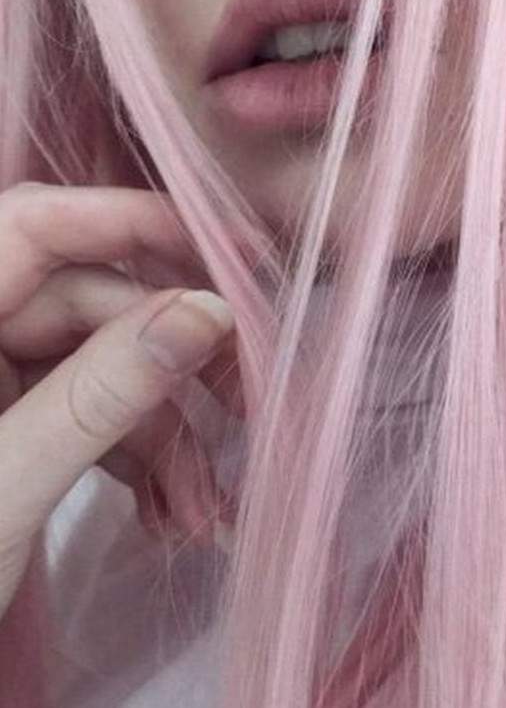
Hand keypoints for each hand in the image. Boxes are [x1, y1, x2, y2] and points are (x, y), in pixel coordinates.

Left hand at [0, 183, 237, 619]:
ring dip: (168, 440)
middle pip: (98, 311)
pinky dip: (142, 465)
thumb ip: (103, 392)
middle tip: (247, 408)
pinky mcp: (23, 423)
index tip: (235, 254)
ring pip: (109, 374)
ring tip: (204, 508)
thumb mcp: (6, 483)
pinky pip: (97, 419)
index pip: (39, 226)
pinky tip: (173, 515)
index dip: (138, 223)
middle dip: (177, 372)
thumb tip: (209, 313)